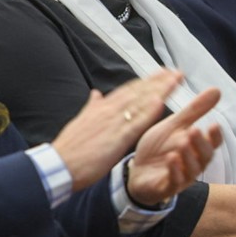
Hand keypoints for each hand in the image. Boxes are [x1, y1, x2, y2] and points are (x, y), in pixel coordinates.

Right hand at [52, 70, 185, 191]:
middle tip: (176, 72)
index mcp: (101, 107)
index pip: (129, 90)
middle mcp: (109, 110)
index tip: (161, 73)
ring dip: (160, 90)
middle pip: (138, 92)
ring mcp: (113, 123)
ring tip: (176, 81)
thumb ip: (91, 106)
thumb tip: (95, 94)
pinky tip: (161, 103)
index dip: (146, 81)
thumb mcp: (81, 120)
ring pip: (140, 103)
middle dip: (158, 81)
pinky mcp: (116, 138)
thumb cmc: (70, 147)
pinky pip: (135, 123)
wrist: (59, 164)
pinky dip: (148, 112)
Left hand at [126, 87, 222, 206]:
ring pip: (191, 170)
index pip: (212, 143)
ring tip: (182, 143)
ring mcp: (181, 177)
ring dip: (188, 156)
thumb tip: (217, 90)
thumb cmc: (159, 148)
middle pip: (204, 156)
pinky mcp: (166, 187)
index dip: (214, 136)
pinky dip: (174, 171)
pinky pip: (174, 182)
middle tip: (194, 130)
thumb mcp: (175, 126)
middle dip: (200, 144)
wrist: (137, 170)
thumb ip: (195, 110)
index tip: (214, 124)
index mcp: (196, 148)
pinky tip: (171, 159)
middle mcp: (193, 164)